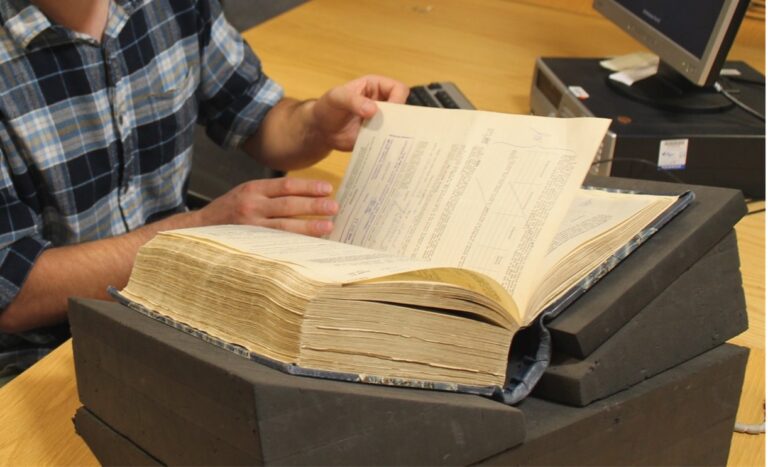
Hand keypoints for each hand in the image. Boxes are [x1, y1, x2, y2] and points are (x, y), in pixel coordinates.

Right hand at [196, 177, 338, 235]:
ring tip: (328, 226)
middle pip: (288, 205)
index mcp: (252, 189)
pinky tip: (309, 245)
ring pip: (284, 226)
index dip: (308, 187)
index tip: (327, 188)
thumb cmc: (229, 211)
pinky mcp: (249, 244)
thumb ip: (271, 194)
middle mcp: (251, 206)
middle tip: (334, 207)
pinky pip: (276, 244)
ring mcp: (250, 227)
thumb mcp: (246, 193)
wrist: (198, 229)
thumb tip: (307, 197)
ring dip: (309, 226)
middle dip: (314, 206)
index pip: (285, 186)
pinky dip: (294, 244)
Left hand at [311, 75, 408, 150]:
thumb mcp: (336, 98)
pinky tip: (386, 149)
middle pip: (403, 109)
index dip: (398, 99)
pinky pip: (390, 140)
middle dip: (401, 119)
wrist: (321, 130)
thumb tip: (373, 110)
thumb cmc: (327, 107)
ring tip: (391, 141)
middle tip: (393, 129)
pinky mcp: (379, 136)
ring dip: (396, 133)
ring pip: (399, 126)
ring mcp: (382, 121)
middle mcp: (383, 103)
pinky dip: (390, 145)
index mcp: (376, 87)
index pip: (398, 89)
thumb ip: (353, 101)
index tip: (390, 112)